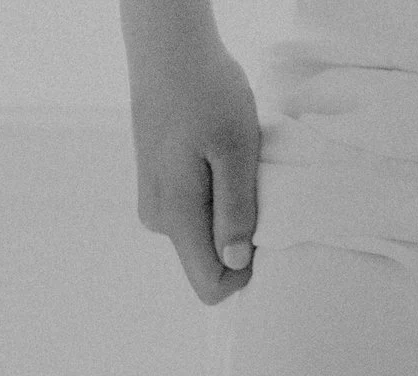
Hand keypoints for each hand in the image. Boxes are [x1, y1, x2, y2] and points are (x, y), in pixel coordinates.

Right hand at [122, 0, 259, 302]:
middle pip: (206, 262)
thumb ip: (235, 210)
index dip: (244, 274)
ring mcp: (155, 203)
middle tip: (250, 182)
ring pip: (201, 236)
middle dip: (237, 237)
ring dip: (227, 212)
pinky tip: (217, 155)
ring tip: (231, 161)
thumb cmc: (205, 89)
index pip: (210, 286)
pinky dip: (214, 195)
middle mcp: (159, 220)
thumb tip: (237, 262)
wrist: (167, 47)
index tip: (262, 230)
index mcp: (177, 217)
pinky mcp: (158, 186)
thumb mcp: (235, 149)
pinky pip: (193, 213)